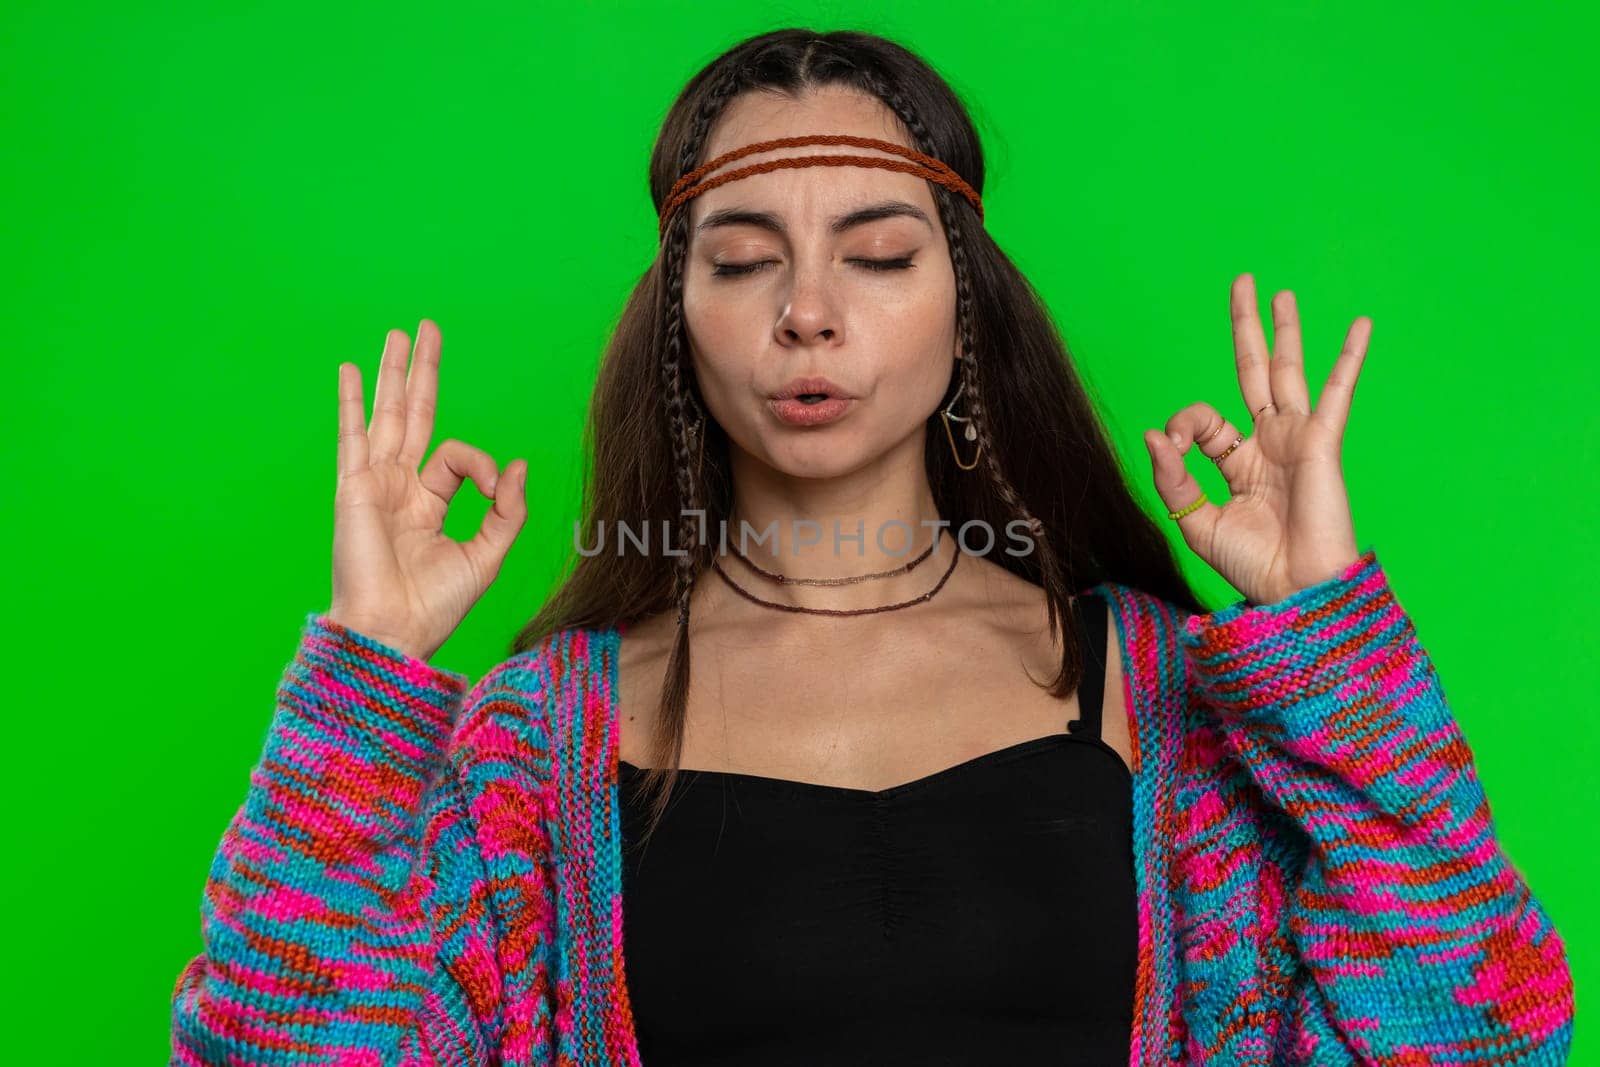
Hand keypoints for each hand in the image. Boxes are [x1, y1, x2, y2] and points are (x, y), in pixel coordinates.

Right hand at [327, 321, 527, 660]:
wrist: (393, 631)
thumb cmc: (435, 606)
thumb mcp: (486, 555)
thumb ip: (506, 510)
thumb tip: (517, 464)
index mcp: (429, 505)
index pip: (456, 458)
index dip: (482, 465)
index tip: (494, 485)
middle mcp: (399, 489)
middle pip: (414, 417)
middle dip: (422, 374)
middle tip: (428, 330)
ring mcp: (374, 485)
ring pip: (387, 416)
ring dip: (392, 374)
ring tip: (399, 335)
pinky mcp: (354, 489)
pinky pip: (353, 437)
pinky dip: (353, 402)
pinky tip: (353, 370)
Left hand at [1142, 273, 1369, 606]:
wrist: (1295, 591)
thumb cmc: (1253, 566)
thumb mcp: (1196, 522)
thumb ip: (1173, 478)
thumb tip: (1154, 433)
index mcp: (1238, 461)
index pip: (1203, 420)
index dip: (1181, 425)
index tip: (1170, 446)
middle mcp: (1268, 443)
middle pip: (1253, 371)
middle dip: (1246, 328)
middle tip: (1242, 284)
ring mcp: (1297, 439)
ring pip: (1288, 370)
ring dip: (1284, 330)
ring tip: (1279, 293)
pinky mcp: (1322, 442)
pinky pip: (1338, 391)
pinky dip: (1349, 357)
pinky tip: (1360, 324)